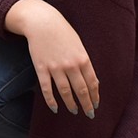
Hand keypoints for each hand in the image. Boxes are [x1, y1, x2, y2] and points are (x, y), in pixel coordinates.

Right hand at [10, 0, 99, 116]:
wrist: (43, 23)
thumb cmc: (63, 33)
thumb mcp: (78, 46)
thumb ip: (85, 63)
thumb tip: (92, 82)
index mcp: (83, 59)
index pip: (92, 83)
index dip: (95, 96)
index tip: (96, 105)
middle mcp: (71, 65)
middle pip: (81, 90)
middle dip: (86, 104)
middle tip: (89, 114)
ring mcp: (55, 68)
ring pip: (65, 92)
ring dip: (71, 104)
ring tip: (74, 111)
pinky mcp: (41, 68)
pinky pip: (47, 89)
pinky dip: (51, 101)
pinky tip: (55, 108)